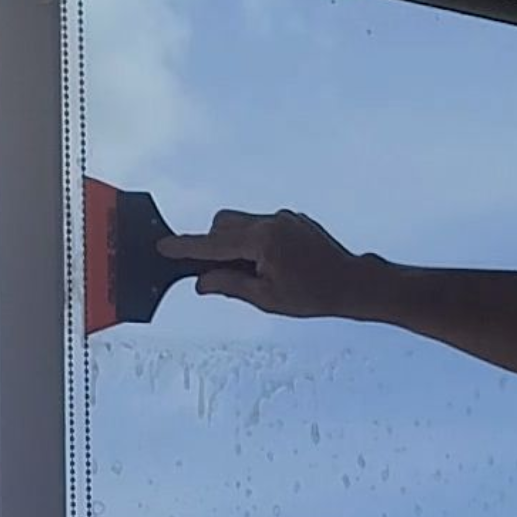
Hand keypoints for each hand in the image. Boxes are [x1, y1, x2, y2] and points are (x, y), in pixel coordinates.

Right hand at [158, 209, 371, 318]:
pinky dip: (255, 241)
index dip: (186, 247)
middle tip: (222, 274)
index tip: (164, 247)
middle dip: (215, 245)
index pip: (213, 244)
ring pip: (241, 222)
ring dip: (235, 243)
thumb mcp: (267, 298)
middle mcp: (271, 222)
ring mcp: (283, 217)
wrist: (352, 284)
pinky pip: (261, 224)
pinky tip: (274, 264)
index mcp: (262, 241)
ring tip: (256, 272)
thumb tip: (201, 282)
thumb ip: (230, 286)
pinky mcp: (293, 219)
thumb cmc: (313, 296)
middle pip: (223, 225)